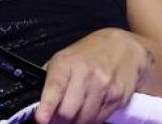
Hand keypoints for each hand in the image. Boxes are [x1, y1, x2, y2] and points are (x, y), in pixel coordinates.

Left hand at [35, 28, 153, 123]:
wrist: (123, 46)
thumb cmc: (90, 53)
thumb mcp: (65, 57)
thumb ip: (50, 79)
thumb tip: (38, 102)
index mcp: (67, 62)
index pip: (55, 87)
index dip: (47, 106)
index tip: (42, 118)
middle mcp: (86, 73)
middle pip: (68, 112)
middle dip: (59, 120)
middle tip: (57, 118)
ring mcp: (104, 86)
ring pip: (84, 119)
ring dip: (76, 121)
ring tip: (75, 112)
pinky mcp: (118, 97)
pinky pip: (100, 119)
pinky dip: (92, 119)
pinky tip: (90, 108)